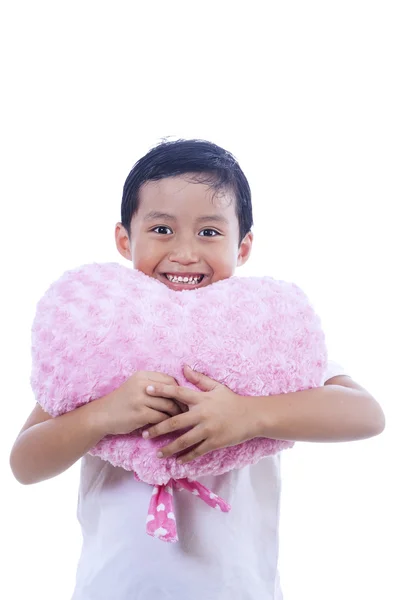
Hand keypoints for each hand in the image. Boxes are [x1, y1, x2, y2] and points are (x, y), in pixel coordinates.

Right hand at [97, 371, 182, 435]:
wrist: (101, 415)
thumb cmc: (122, 402)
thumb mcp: (135, 387)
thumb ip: (153, 385)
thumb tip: (178, 390)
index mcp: (142, 375)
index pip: (169, 379)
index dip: (179, 390)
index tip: (183, 399)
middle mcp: (142, 384)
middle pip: (171, 391)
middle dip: (181, 402)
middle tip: (186, 411)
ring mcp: (140, 399)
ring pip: (168, 405)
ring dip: (175, 414)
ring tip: (179, 419)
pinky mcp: (140, 414)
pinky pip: (161, 417)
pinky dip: (166, 422)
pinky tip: (167, 427)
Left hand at [142, 366, 259, 461]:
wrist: (252, 416)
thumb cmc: (231, 401)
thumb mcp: (216, 387)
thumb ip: (199, 379)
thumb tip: (184, 367)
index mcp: (201, 399)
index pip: (177, 393)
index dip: (161, 391)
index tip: (146, 391)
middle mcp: (202, 414)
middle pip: (175, 422)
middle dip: (158, 428)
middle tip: (144, 434)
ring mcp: (208, 430)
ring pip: (184, 441)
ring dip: (169, 448)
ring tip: (158, 453)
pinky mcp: (215, 442)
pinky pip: (197, 451)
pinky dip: (187, 457)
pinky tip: (177, 461)